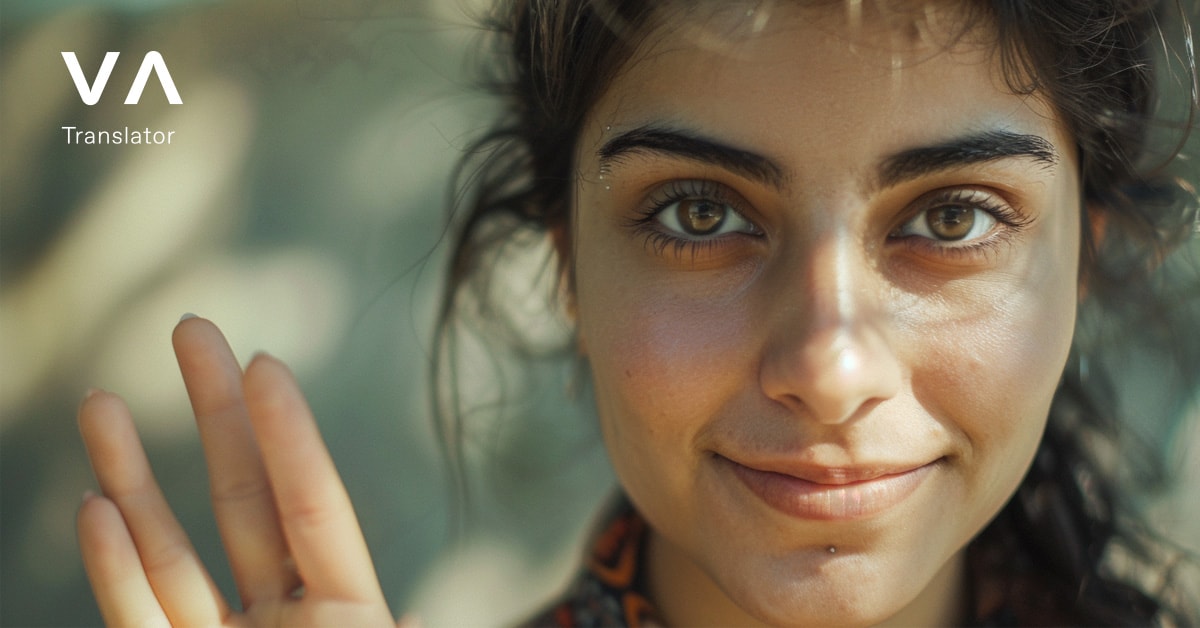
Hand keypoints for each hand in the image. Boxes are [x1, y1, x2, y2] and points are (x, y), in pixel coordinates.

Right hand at [77, 316, 402, 625]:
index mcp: (344, 612)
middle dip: (216, 411)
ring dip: (131, 474)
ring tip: (101, 400)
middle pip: (243, 500)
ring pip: (168, 552)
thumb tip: (418, 617)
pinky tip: (94, 503)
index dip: (290, 436)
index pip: (314, 506)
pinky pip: (136, 619)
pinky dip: (113, 568)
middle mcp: (279, 619)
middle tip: (192, 328)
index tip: (263, 360)